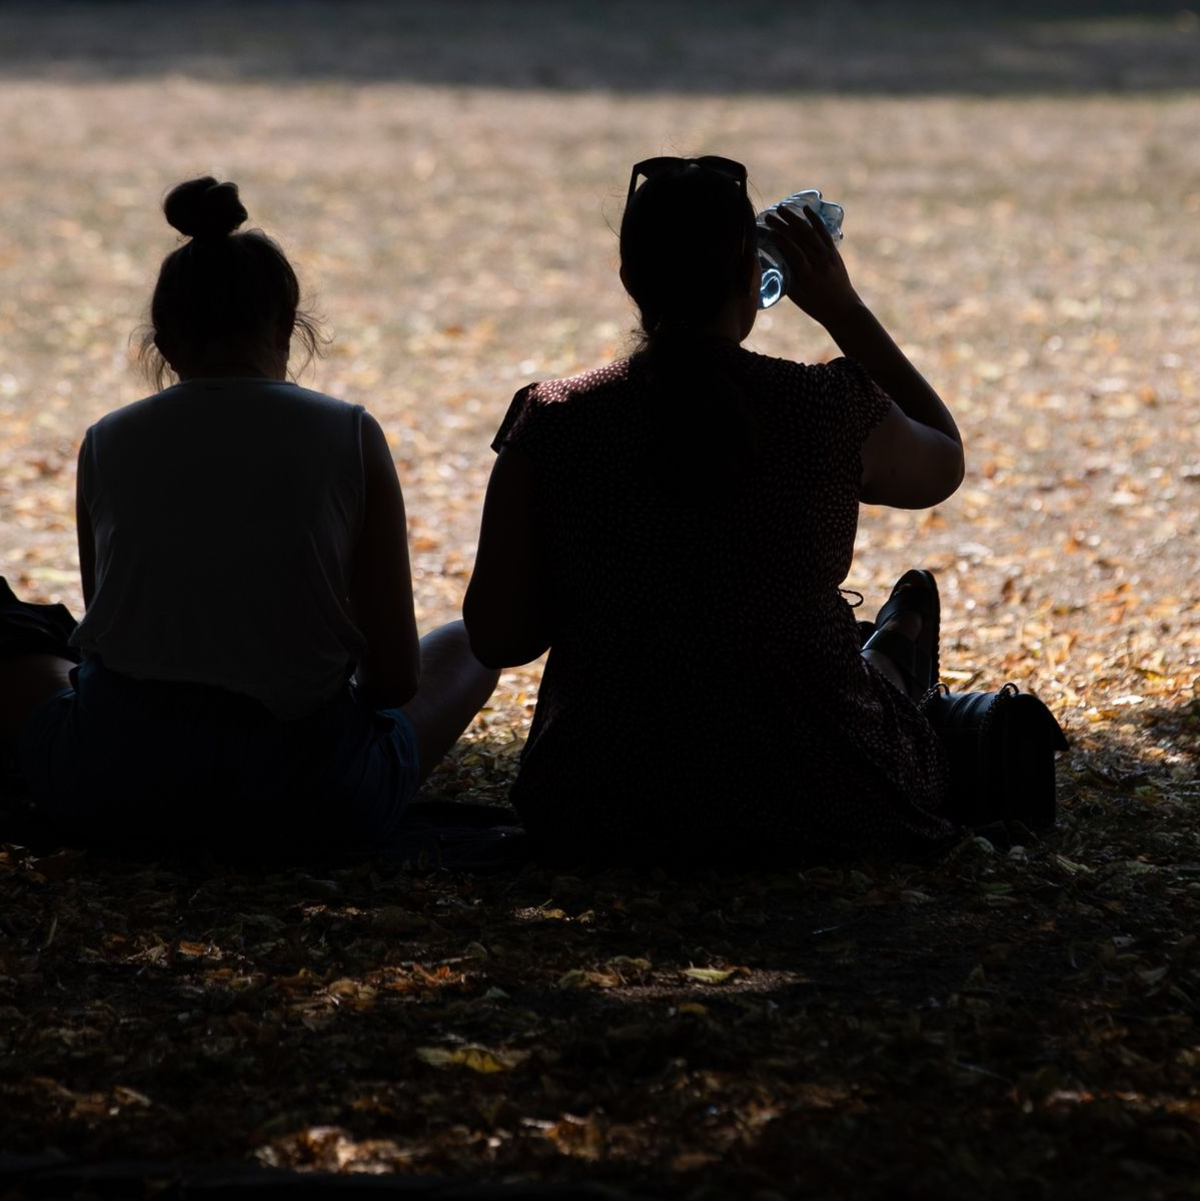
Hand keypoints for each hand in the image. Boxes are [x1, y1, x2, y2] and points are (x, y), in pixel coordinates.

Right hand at [763, 205, 860, 327]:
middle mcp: (819, 263)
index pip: (793, 253)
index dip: (781, 241)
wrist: (842, 308)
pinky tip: (805, 209)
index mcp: (808, 276)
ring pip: (810, 232)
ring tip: (781, 208)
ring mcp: (828, 256)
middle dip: (783, 225)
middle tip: (769, 216)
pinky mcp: (834, 252)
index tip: (768, 231)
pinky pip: (823, 232)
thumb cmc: (815, 305)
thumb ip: (785, 277)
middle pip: (800, 239)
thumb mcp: (796, 295)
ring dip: (795, 219)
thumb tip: (770, 260)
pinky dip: (814, 220)